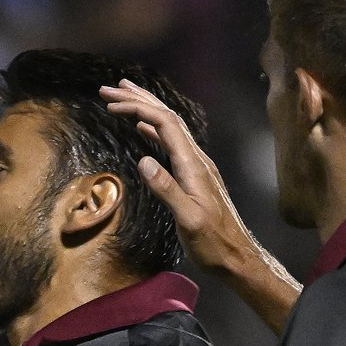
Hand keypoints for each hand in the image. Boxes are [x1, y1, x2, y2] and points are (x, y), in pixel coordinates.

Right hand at [101, 80, 256, 279]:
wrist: (235, 256)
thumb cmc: (213, 243)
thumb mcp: (189, 219)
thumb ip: (167, 189)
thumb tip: (144, 160)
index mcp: (193, 165)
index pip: (166, 124)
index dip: (138, 108)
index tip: (111, 105)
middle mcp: (196, 159)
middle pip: (167, 118)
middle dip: (138, 99)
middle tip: (109, 89)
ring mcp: (195, 166)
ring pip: (169, 128)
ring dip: (145, 110)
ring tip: (122, 98)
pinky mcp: (192, 176)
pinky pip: (170, 143)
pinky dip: (152, 130)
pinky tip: (142, 129)